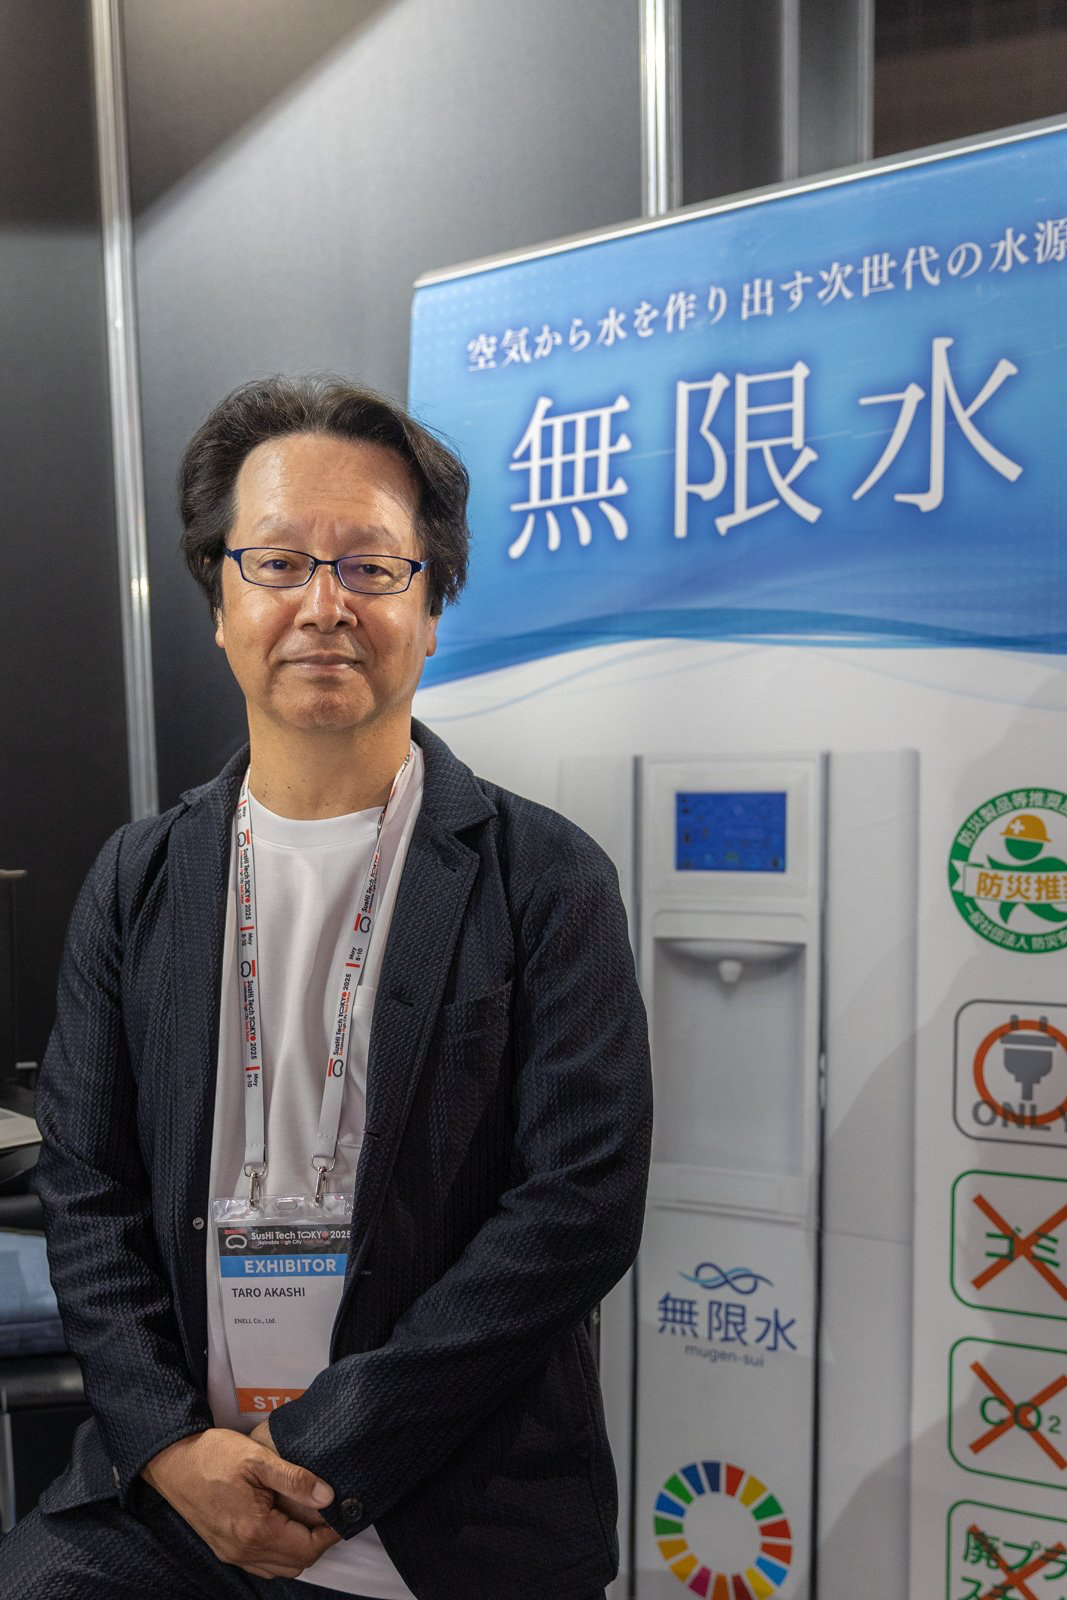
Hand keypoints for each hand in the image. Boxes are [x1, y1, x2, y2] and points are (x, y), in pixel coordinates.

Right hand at [142, 1426, 340, 1578]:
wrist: (173, 1462)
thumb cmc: (212, 1456)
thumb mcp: (258, 1458)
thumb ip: (295, 1479)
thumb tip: (327, 1496)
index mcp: (255, 1530)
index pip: (307, 1548)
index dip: (330, 1533)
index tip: (341, 1513)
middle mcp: (243, 1550)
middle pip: (297, 1562)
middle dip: (317, 1541)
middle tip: (327, 1513)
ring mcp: (232, 1553)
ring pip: (280, 1567)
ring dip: (299, 1548)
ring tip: (308, 1516)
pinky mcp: (225, 1548)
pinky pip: (261, 1563)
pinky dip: (279, 1551)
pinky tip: (283, 1524)